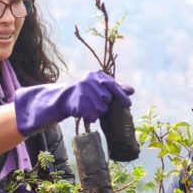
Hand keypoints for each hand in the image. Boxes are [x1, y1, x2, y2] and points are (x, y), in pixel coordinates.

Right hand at [14, 71, 133, 135]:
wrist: (61, 98)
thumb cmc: (84, 92)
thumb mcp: (98, 85)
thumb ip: (114, 87)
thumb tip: (131, 90)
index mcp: (96, 75)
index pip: (113, 85)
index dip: (121, 95)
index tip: (128, 104)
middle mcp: (90, 81)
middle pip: (108, 99)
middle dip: (104, 104)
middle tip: (94, 102)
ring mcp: (84, 92)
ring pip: (101, 109)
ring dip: (96, 112)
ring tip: (87, 106)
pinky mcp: (79, 103)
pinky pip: (92, 116)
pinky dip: (90, 117)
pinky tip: (83, 112)